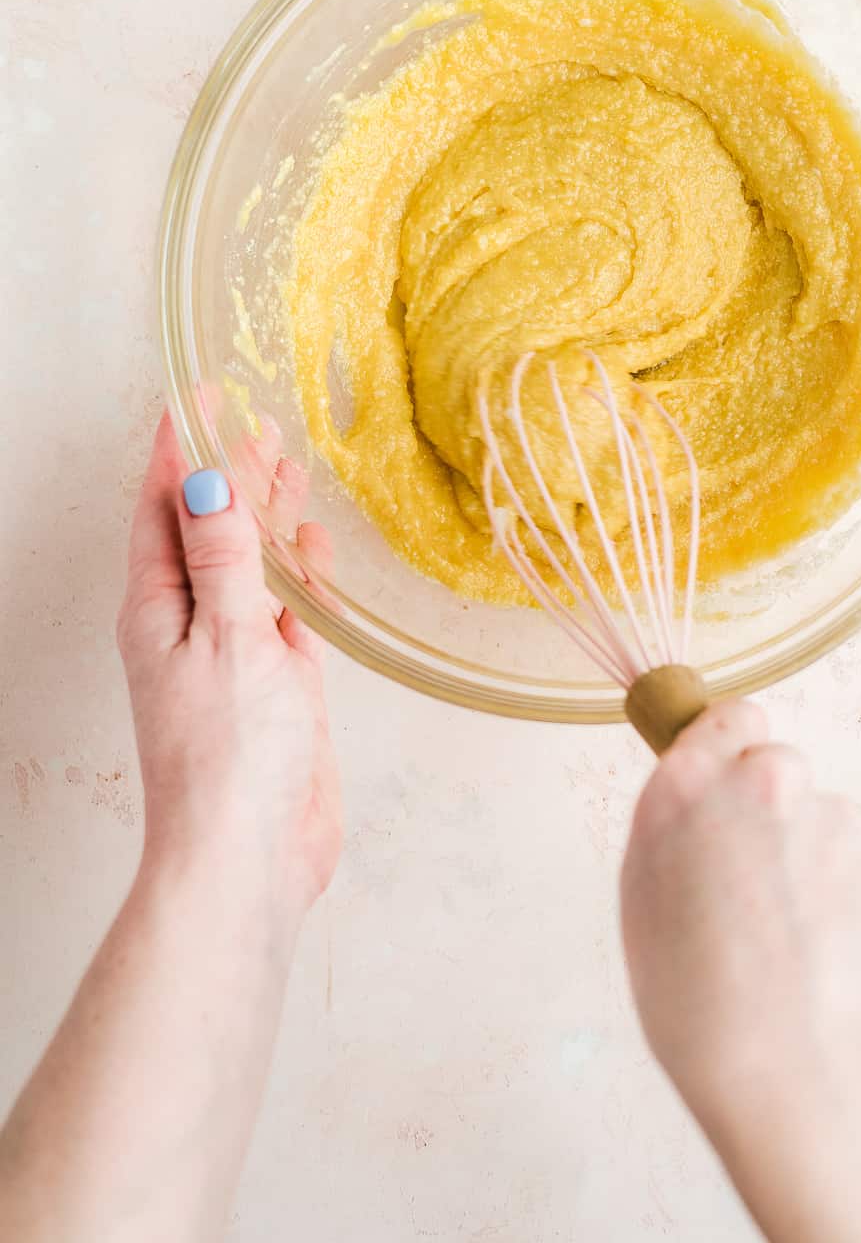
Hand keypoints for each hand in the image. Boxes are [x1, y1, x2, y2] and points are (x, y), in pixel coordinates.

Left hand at [117, 411, 341, 930]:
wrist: (248, 858)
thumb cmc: (225, 757)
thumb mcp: (227, 637)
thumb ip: (224, 557)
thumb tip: (208, 478)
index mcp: (157, 608)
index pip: (162, 506)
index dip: (178, 447)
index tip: (197, 394)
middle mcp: (189, 625)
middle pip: (206, 528)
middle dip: (226, 470)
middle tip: (251, 414)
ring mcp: (234, 654)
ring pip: (249, 564)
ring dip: (265, 514)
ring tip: (286, 459)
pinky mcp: (277, 686)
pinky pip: (285, 610)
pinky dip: (299, 572)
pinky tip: (312, 545)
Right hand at [621, 701, 860, 1242]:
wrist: (802, 1071)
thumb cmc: (704, 1010)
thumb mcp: (645, 907)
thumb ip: (677, 833)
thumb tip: (705, 811)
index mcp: (687, 788)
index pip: (729, 718)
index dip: (736, 751)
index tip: (738, 783)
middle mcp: (763, 782)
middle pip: (779, 768)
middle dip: (776, 813)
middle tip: (763, 890)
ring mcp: (834, 814)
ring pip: (827, 821)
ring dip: (818, 861)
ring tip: (800, 945)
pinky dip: (858, 898)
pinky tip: (836, 955)